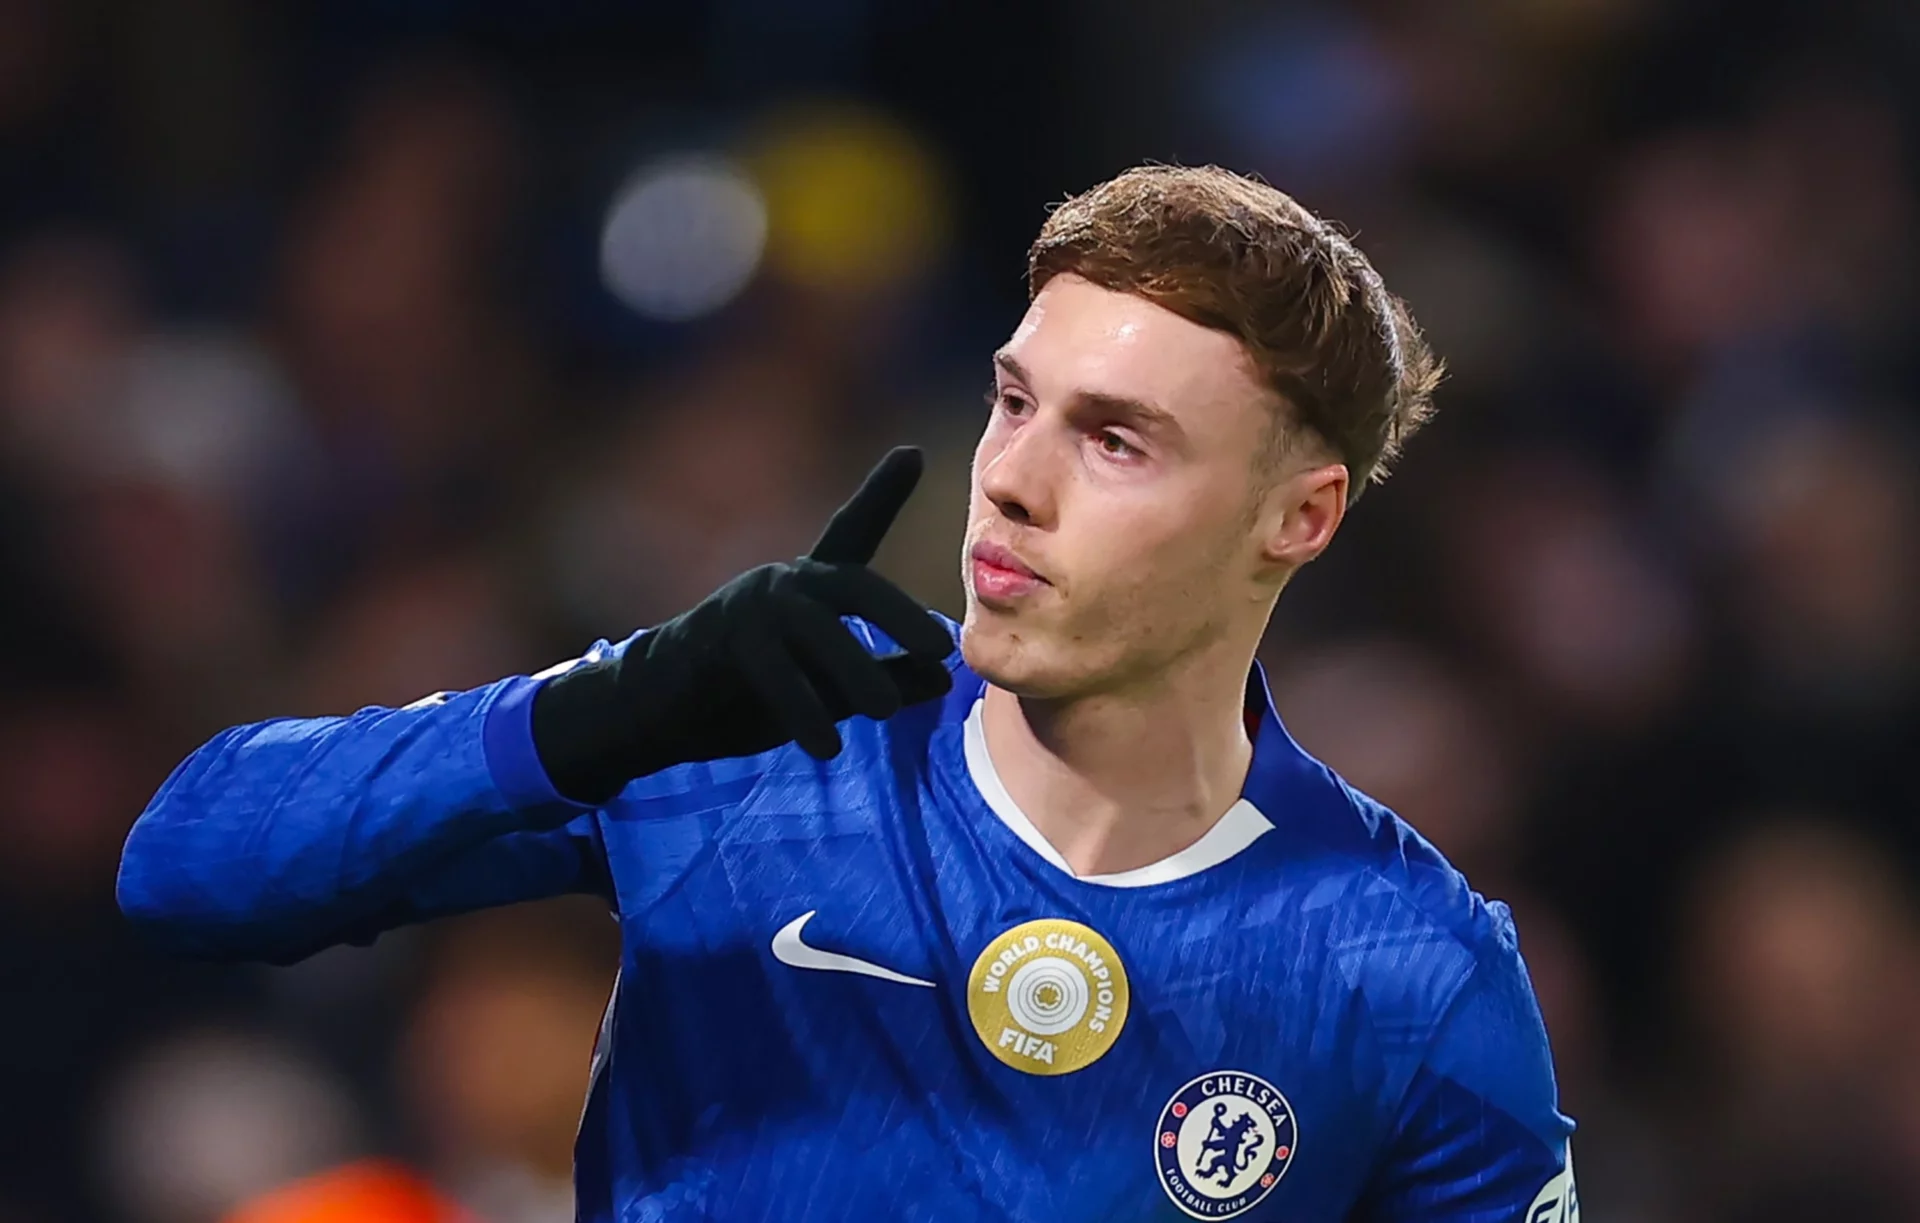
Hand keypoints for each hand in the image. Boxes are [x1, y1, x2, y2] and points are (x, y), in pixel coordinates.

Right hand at [532, 446, 955, 802]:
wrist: (657, 708)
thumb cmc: (747, 690)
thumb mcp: (827, 686)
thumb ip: (883, 675)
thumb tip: (944, 676)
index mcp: (809, 584)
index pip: (851, 532)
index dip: (881, 494)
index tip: (911, 454)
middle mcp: (783, 584)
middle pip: (852, 586)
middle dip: (897, 614)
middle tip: (938, 649)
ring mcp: (750, 609)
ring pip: (817, 631)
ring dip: (855, 670)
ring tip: (885, 710)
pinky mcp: (721, 643)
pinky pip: (774, 675)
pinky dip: (804, 711)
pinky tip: (827, 746)